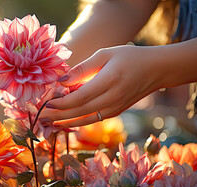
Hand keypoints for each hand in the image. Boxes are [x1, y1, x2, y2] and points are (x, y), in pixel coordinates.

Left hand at [39, 45, 167, 127]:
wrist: (156, 70)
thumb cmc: (129, 57)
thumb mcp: (105, 54)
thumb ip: (83, 68)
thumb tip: (61, 81)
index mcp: (109, 81)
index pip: (79, 97)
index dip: (61, 102)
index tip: (46, 102)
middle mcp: (112, 98)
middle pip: (80, 111)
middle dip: (58, 115)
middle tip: (40, 116)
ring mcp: (115, 108)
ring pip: (86, 119)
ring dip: (65, 122)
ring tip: (48, 123)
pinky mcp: (116, 112)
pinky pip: (93, 120)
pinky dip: (78, 122)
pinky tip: (65, 122)